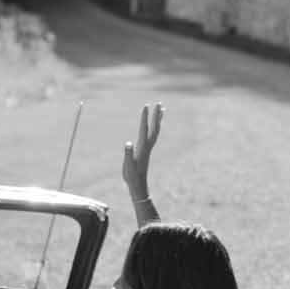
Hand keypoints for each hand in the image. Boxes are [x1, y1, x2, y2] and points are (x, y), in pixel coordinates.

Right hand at [122, 103, 162, 218]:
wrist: (138, 186)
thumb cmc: (132, 176)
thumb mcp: (128, 165)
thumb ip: (128, 154)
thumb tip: (128, 143)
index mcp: (142, 147)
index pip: (144, 129)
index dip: (145, 117)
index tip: (146, 106)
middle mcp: (148, 146)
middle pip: (154, 127)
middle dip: (156, 115)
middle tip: (159, 103)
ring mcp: (148, 148)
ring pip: (156, 131)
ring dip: (158, 119)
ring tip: (161, 109)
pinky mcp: (147, 150)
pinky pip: (153, 135)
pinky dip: (155, 127)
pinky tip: (154, 125)